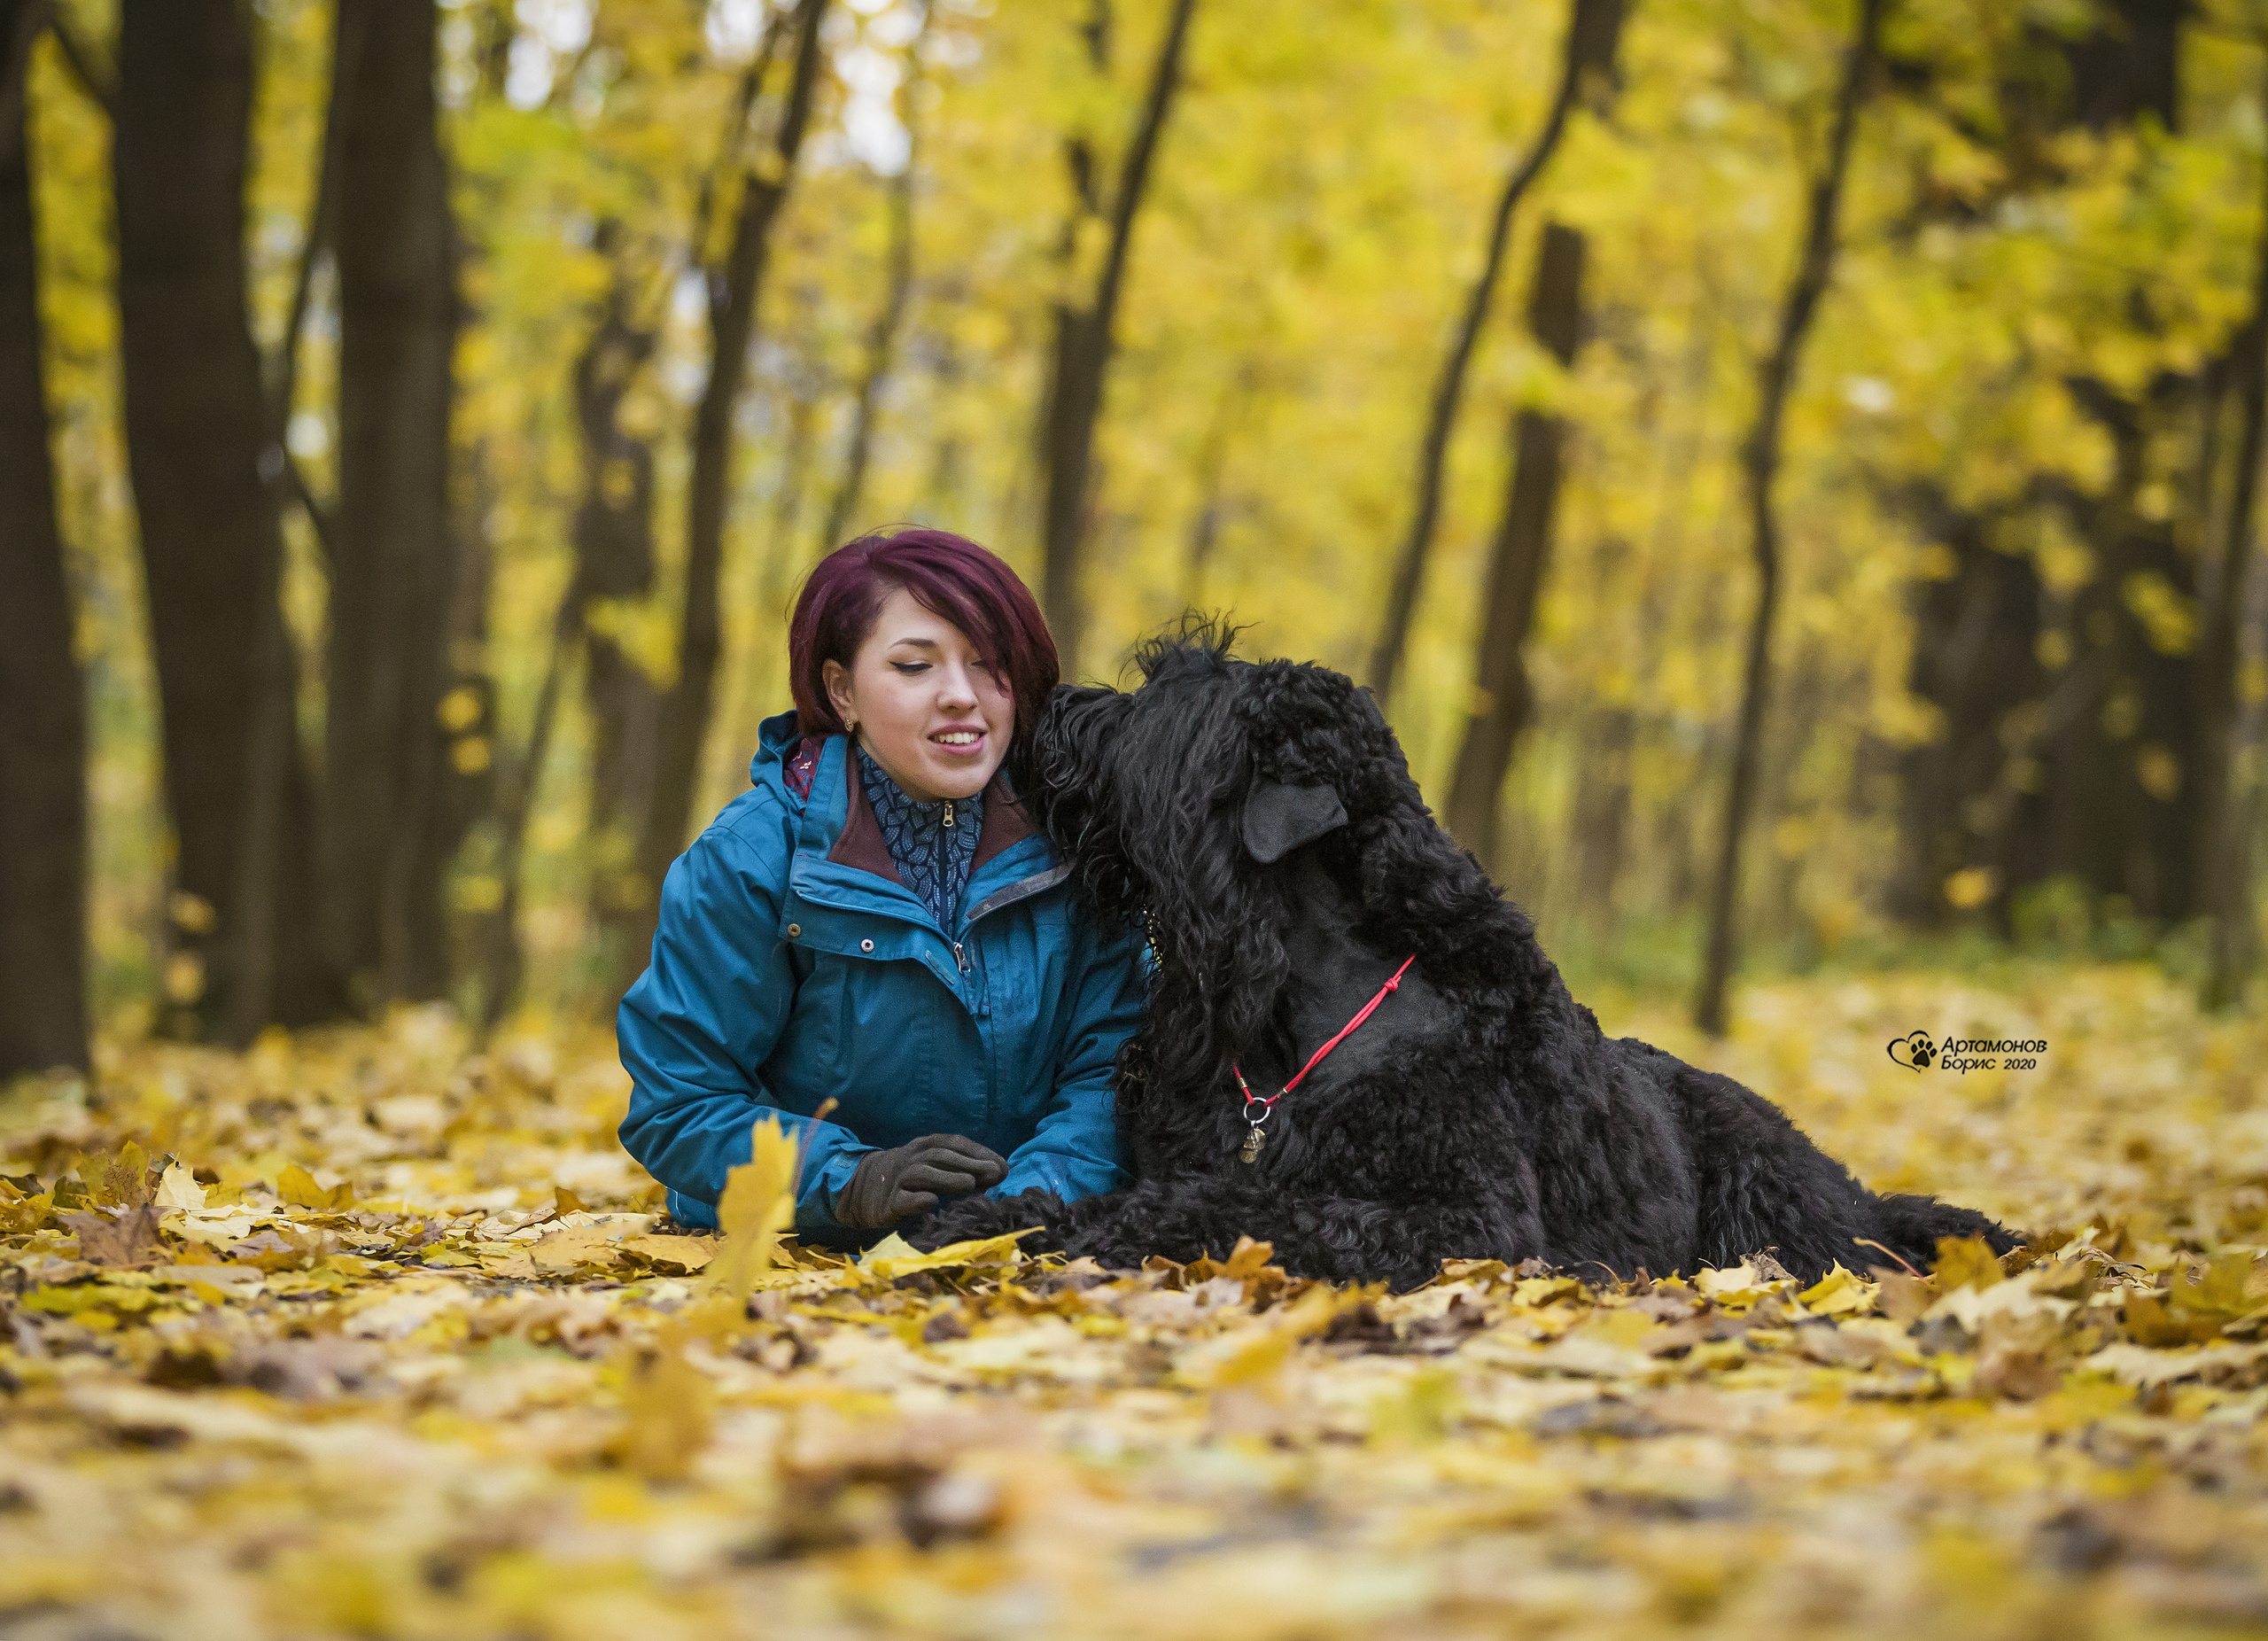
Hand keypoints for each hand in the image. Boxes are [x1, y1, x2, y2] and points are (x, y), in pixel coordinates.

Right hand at [836, 1134, 1008, 1228]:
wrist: (862, 1189)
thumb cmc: (909, 1177)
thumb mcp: (934, 1166)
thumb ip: (964, 1167)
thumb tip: (1001, 1171)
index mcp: (925, 1145)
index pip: (954, 1143)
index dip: (979, 1152)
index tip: (1003, 1166)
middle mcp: (912, 1158)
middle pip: (941, 1156)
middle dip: (971, 1164)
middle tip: (996, 1174)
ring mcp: (898, 1179)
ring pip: (923, 1174)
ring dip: (948, 1178)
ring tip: (970, 1185)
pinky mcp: (888, 1203)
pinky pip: (903, 1200)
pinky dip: (917, 1200)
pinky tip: (932, 1202)